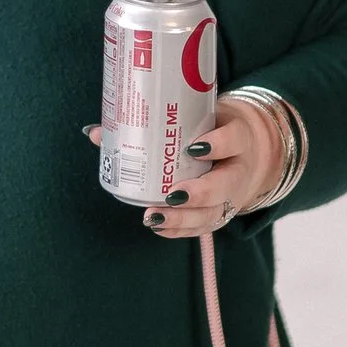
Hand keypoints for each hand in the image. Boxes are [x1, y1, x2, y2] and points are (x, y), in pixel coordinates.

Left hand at [83, 92, 289, 240]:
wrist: (250, 151)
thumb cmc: (213, 129)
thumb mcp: (198, 116)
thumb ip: (155, 121)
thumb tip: (95, 132)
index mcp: (239, 138)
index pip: (233, 140)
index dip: (217, 145)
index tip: (193, 147)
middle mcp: (239, 170)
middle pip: (223, 186)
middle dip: (198, 193)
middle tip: (171, 194)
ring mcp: (232, 196)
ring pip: (212, 214)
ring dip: (183, 219)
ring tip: (153, 217)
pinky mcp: (222, 213)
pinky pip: (203, 227)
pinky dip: (179, 230)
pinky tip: (157, 227)